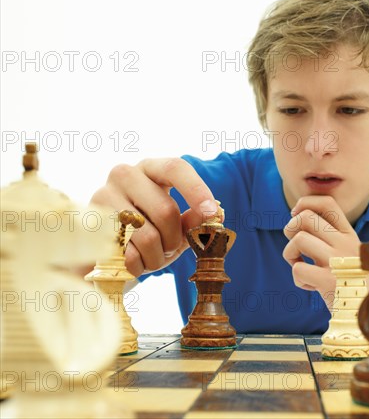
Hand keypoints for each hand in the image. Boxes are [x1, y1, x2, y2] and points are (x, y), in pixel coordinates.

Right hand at [90, 158, 217, 276]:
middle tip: (170, 249)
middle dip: (174, 239)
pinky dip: (139, 266)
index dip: (197, 190)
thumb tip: (212, 215)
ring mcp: (103, 197)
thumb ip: (193, 220)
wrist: (106, 252)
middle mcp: (124, 175)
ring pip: (148, 237)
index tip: (212, 213)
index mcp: (150, 169)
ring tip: (151, 256)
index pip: (175, 168)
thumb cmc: (148, 232)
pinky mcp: (92, 226)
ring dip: (158, 257)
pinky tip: (134, 261)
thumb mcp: (176, 226)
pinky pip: (128, 255)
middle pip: (165, 210)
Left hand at [283, 196, 362, 308]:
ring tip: (299, 265)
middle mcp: (345, 243)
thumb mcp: (351, 255)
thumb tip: (298, 221)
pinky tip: (310, 287)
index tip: (297, 216)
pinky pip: (298, 269)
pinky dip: (298, 279)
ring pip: (299, 239)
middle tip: (296, 246)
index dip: (305, 203)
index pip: (327, 202)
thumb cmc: (357, 285)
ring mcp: (337, 261)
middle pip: (306, 217)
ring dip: (290, 253)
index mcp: (350, 235)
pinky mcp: (329, 282)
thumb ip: (332, 239)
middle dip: (290, 228)